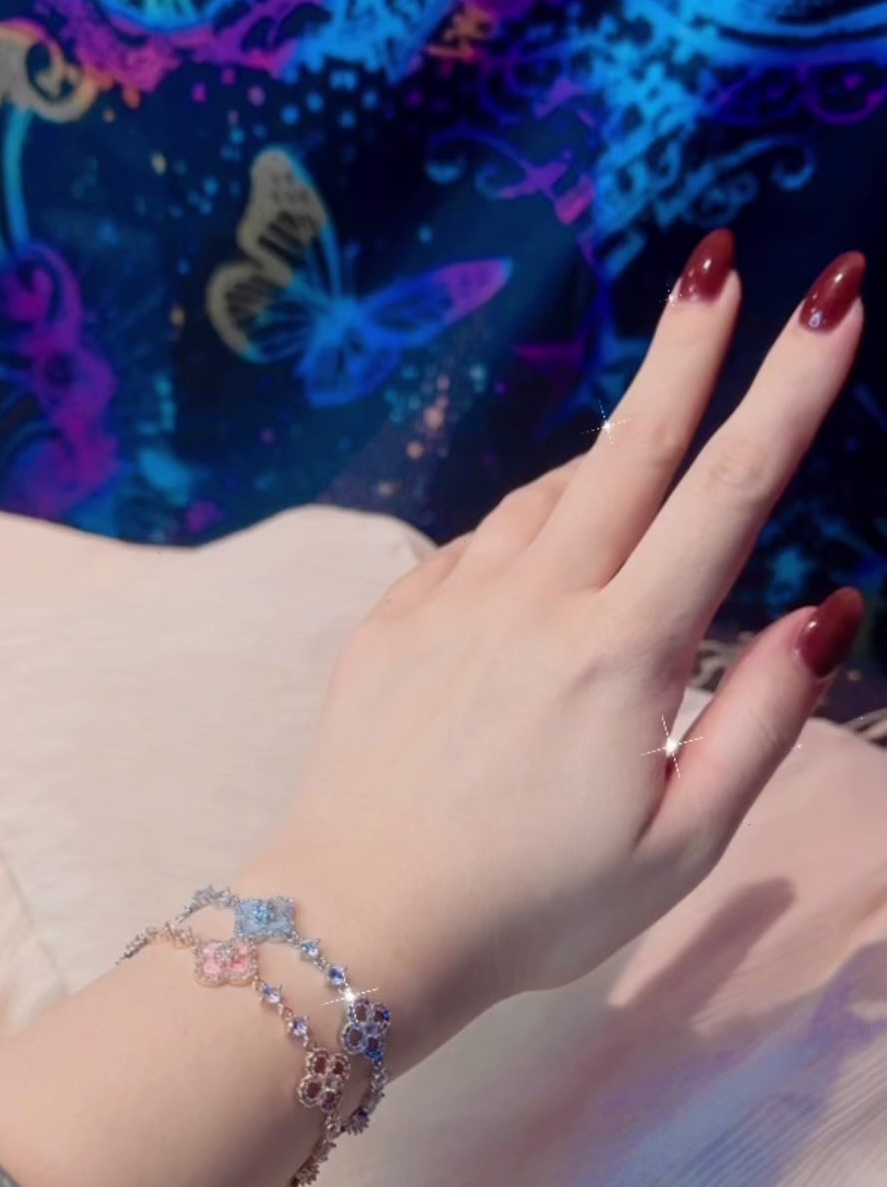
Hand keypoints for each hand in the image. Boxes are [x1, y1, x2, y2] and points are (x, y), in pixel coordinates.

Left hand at [247, 236, 865, 1073]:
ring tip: (646, 464)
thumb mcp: (679, 847)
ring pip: (551, 492)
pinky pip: (479, 542)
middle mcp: (537, 603)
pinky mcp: (392, 618)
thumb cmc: (534, 907)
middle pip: (631, 447)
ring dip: (609, 458)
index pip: (726, 495)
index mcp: (622, 656)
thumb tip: (827, 613)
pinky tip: (542, 571)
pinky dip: (529, 531)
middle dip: (690, 346)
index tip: (830, 297)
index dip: (788, 387)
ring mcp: (454, 601)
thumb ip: (760, 722)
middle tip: (728, 259)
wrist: (358, 927)